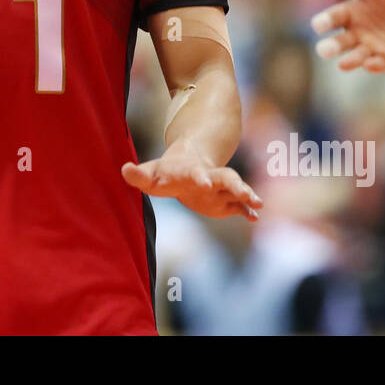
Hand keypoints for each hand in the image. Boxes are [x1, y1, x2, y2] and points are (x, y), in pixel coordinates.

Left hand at [121, 138, 262, 219]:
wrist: (186, 166)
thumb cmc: (165, 172)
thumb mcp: (150, 174)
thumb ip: (137, 174)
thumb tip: (124, 169)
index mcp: (192, 171)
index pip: (197, 173)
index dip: (200, 177)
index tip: (205, 183)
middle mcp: (210, 177)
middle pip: (226, 177)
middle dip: (236, 185)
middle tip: (245, 193)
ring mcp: (220, 188)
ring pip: (237, 189)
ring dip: (247, 195)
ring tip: (259, 204)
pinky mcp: (226, 201)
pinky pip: (240, 206)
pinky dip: (248, 211)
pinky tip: (255, 218)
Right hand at [310, 0, 384, 72]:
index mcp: (349, 14)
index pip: (332, 18)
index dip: (324, 21)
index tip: (318, 25)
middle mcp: (354, 34)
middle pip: (338, 42)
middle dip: (330, 47)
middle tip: (323, 51)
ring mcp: (369, 49)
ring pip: (355, 57)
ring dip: (349, 61)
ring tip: (342, 65)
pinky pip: (377, 64)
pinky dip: (373, 65)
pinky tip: (371, 64)